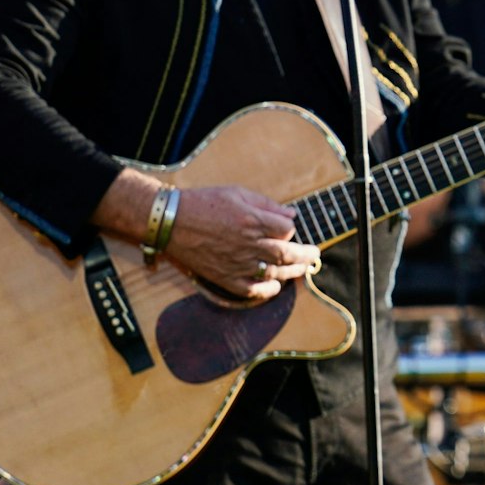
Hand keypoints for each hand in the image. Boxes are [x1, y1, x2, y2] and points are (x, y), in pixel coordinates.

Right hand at [162, 184, 319, 300]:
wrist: (169, 222)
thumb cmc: (203, 203)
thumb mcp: (237, 193)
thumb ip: (267, 205)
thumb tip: (291, 214)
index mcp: (252, 220)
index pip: (287, 230)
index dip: (291, 229)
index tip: (288, 229)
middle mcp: (247, 244)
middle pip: (287, 253)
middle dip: (305, 255)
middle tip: (314, 254)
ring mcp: (236, 263)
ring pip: (273, 272)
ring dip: (292, 272)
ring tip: (302, 269)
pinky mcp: (223, 277)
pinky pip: (250, 290)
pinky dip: (266, 291)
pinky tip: (275, 287)